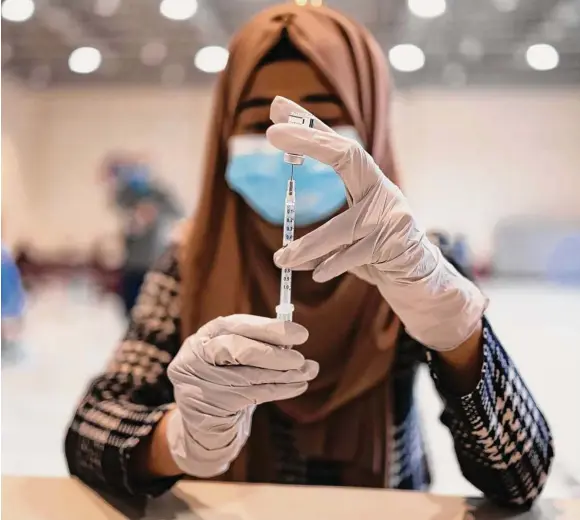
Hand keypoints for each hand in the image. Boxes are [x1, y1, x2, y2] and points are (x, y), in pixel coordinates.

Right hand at [166, 314, 317, 477]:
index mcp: (207, 334)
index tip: (301, 333)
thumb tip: (295, 341)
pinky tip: (299, 386)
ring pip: (249, 376)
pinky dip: (280, 390)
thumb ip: (260, 344)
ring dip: (284, 374)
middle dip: (274, 354)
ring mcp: (199, 382)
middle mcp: (197, 354)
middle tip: (300, 358)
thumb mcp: (237, 355)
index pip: (238, 325)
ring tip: (308, 371)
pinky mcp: (209, 406)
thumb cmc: (227, 376)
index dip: (271, 328)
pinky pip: (252, 396)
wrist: (204, 418)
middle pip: (238, 350)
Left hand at [267, 96, 486, 350]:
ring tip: (281, 258)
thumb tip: (281, 242)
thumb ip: (322, 226)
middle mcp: (382, 190)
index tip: (279, 109)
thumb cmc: (374, 250)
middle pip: (348, 155)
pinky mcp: (397, 242)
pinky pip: (355, 254)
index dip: (310, 128)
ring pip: (342, 226)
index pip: (338, 146)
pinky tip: (315, 274)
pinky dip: (331, 265)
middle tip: (272, 133)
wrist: (416, 278)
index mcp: (368, 182)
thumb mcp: (348, 232)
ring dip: (307, 245)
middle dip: (309, 141)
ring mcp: (393, 215)